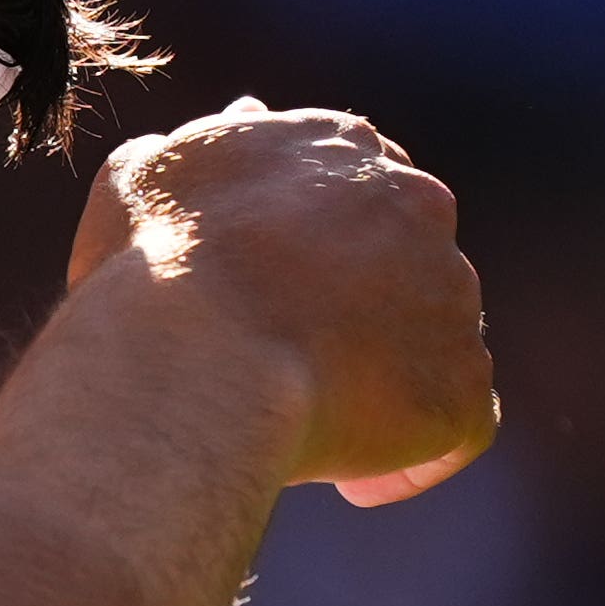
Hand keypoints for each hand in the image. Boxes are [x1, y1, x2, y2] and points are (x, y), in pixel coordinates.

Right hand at [63, 99, 493, 507]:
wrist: (195, 353)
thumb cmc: (153, 274)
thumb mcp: (142, 185)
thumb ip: (194, 155)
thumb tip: (237, 119)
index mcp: (341, 148)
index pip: (355, 194)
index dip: (319, 253)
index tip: (276, 299)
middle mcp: (418, 206)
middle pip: (408, 266)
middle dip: (361, 319)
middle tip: (290, 370)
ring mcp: (452, 297)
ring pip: (437, 346)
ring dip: (385, 386)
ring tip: (311, 437)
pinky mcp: (461, 386)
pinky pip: (460, 428)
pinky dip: (415, 459)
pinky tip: (356, 485)